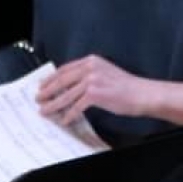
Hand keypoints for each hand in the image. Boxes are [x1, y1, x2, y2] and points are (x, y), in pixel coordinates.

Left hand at [36, 56, 163, 124]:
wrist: (143, 94)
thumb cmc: (128, 87)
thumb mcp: (105, 74)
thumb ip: (89, 76)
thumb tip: (71, 88)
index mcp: (92, 61)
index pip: (65, 69)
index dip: (51, 78)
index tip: (43, 86)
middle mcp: (90, 67)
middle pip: (61, 81)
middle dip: (47, 92)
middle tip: (38, 99)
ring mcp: (92, 80)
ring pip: (65, 95)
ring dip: (53, 105)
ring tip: (45, 111)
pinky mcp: (95, 94)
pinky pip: (76, 107)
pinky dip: (69, 115)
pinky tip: (65, 120)